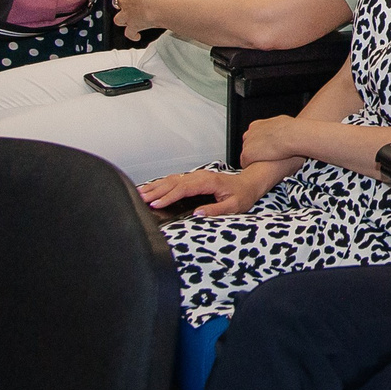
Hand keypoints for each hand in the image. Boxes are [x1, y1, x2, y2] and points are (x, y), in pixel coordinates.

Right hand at [138, 168, 267, 216]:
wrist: (249, 183)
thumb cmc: (243, 194)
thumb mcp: (234, 206)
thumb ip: (216, 210)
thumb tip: (198, 213)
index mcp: (209, 182)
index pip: (184, 188)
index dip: (168, 196)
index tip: (156, 204)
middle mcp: (201, 176)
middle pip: (174, 182)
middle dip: (156, 190)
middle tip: (140, 198)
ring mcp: (197, 176)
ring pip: (172, 179)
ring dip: (156, 186)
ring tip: (140, 192)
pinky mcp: (195, 179)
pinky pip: (176, 180)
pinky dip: (162, 184)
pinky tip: (153, 188)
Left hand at [236, 116, 309, 166]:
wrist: (291, 136)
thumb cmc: (291, 129)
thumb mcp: (283, 122)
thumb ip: (276, 126)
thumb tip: (282, 127)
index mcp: (256, 125)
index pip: (253, 136)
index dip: (261, 144)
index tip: (268, 148)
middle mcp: (249, 133)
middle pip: (248, 146)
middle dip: (256, 152)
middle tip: (267, 157)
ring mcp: (247, 144)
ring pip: (246, 155)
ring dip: (254, 160)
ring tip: (265, 165)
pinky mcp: (247, 155)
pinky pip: (245, 164)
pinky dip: (251, 167)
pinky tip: (260, 170)